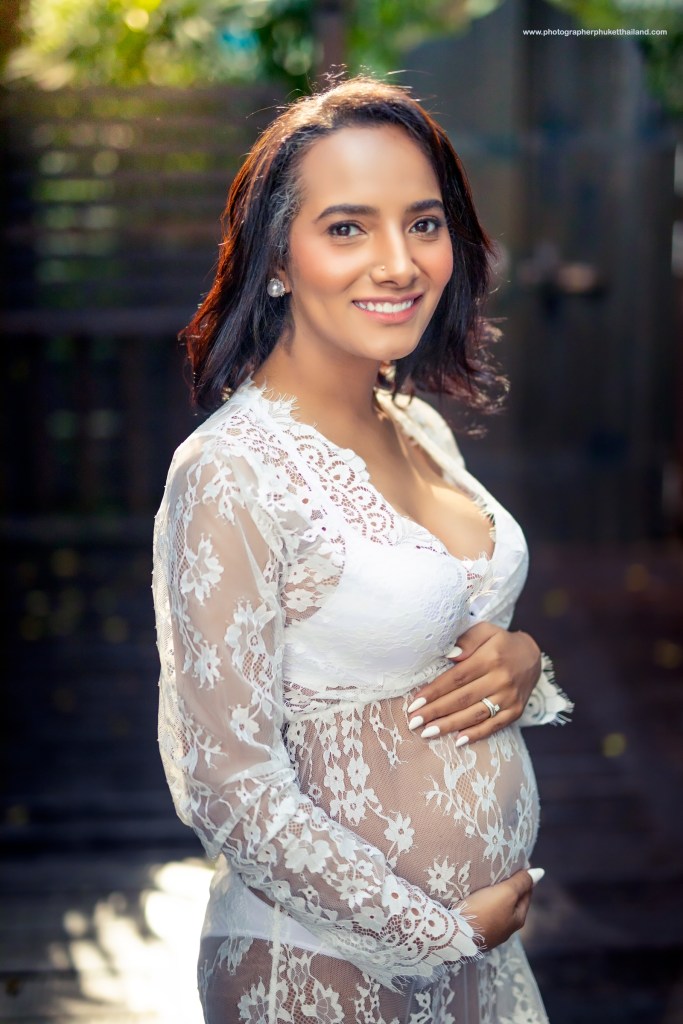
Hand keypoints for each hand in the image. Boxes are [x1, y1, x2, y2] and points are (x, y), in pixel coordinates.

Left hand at [406, 623, 541, 743]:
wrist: (532, 656)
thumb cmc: (500, 643)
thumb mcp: (485, 630)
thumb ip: (467, 640)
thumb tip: (449, 655)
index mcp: (490, 658)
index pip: (457, 678)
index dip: (435, 691)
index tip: (415, 703)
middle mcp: (501, 679)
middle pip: (462, 699)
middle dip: (436, 712)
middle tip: (414, 722)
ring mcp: (509, 698)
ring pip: (475, 715)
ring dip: (450, 725)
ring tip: (428, 733)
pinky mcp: (516, 711)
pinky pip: (493, 726)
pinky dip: (475, 734)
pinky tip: (457, 740)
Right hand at [461, 868, 535, 951]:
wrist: (456, 935)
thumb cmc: (484, 911)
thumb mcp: (506, 893)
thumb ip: (521, 882)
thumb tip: (540, 872)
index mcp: (518, 919)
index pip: (526, 894)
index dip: (525, 877)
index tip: (518, 861)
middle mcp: (506, 928)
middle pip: (512, 902)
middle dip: (510, 886)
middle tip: (503, 867)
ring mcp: (490, 932)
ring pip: (497, 907)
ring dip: (495, 894)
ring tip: (488, 879)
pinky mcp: (475, 932)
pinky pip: (484, 912)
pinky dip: (484, 901)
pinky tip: (476, 896)